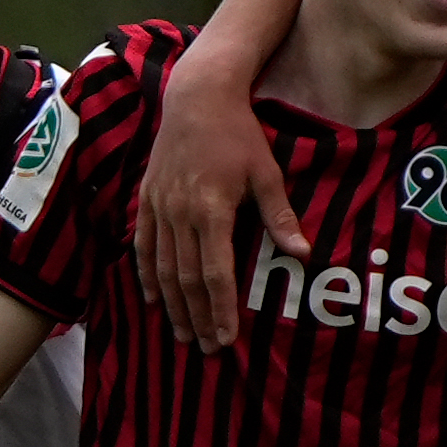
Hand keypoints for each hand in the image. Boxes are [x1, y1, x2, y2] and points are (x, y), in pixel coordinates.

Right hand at [134, 22, 301, 351]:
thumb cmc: (238, 134)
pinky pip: (143, 245)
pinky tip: (153, 299)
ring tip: (183, 334)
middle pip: (186, 279)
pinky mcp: (147, 200)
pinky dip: (146, 275)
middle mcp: (180, 214)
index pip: (215, 273)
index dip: (220, 310)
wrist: (197, 98)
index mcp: (212, 210)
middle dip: (197, 317)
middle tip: (206, 349)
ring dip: (172, 305)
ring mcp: (159, 208)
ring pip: (162, 268)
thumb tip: (303, 254)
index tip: (227, 338)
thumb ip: (280, 216)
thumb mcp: (266, 172)